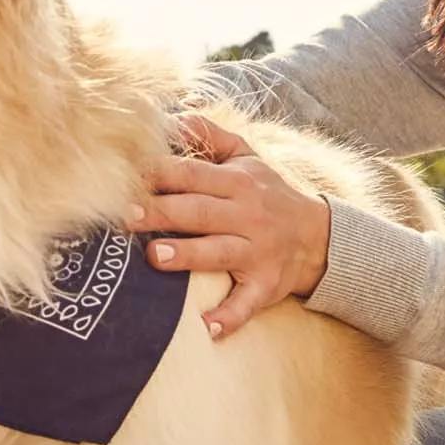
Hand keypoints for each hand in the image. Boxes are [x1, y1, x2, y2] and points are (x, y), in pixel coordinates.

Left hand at [129, 114, 332, 340]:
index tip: (125, 175)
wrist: (320, 237)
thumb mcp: (247, 157)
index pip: (193, 173)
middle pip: (198, 211)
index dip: (159, 173)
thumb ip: (210, 135)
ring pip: (219, 253)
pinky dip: (229, 317)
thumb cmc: (269, 193)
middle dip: (161, 212)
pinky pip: (246, 304)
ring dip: (187, 256)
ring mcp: (257, 252)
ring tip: (155, 257)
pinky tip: (207, 329)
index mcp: (238, 181)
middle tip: (124, 215)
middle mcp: (248, 215)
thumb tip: (173, 115)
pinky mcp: (265, 286)